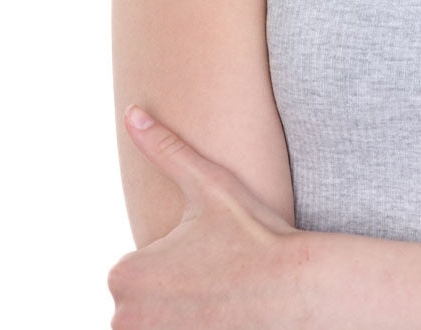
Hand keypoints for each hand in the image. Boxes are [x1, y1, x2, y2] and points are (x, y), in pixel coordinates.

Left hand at [109, 106, 307, 329]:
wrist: (296, 289)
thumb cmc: (252, 234)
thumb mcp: (208, 185)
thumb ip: (164, 148)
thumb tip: (132, 112)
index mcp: (124, 274)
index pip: (137, 267)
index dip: (176, 258)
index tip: (208, 253)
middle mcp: (125, 318)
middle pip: (144, 301)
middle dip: (176, 290)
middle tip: (218, 275)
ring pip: (158, 323)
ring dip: (184, 313)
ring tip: (223, 297)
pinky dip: (197, 326)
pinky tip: (226, 316)